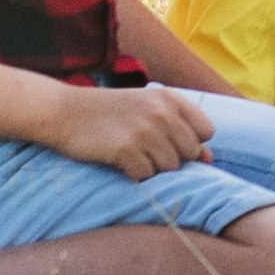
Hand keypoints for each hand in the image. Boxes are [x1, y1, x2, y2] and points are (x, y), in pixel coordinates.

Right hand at [49, 82, 216, 177]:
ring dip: (151, 167)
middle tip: (144, 150)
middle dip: (171, 158)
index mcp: (171, 99)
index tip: (168, 142)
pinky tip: (119, 160)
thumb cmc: (109, 113)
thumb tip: (209, 160)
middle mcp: (162, 112)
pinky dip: (134, 174)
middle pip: (189, 154)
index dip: (190, 142)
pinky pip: (146, 176)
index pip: (206, 131)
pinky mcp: (127, 149)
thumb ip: (180, 130)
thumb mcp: (148, 110)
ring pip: (169, 168)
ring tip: (130, 153)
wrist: (65, 112)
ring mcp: (145, 130)